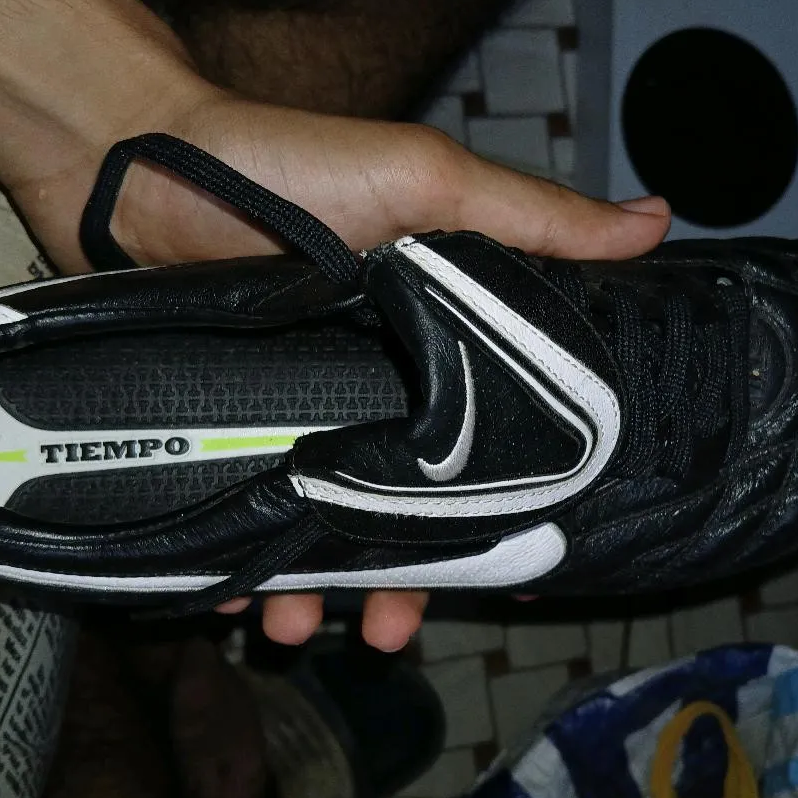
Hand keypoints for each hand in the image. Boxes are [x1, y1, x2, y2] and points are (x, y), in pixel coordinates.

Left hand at [0, 0, 667, 649]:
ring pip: (325, 531)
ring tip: (299, 629)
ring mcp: (300, 417)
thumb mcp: (429, 185)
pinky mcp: (228, 431)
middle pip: (406, 511)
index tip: (520, 574)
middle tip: (393, 634)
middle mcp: (378, 396)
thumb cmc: (295, 167)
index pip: (496, 446)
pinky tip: (236, 600)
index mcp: (441, 350)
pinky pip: (240, 518)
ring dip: (318, 592)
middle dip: (405, 581)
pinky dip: (237, 567)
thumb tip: (659, 219)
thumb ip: (535, 218)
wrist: (138, 164)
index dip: (512, 513)